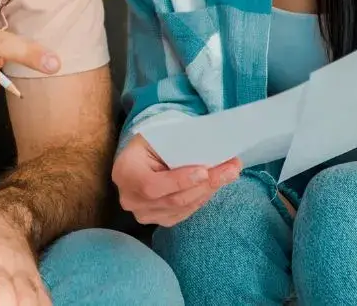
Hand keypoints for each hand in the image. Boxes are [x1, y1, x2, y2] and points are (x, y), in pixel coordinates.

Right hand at [112, 135, 240, 226]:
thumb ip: (180, 146)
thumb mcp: (159, 136)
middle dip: (206, 184)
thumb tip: (213, 154)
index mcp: (124, 173)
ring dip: (209, 191)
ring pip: (182, 208)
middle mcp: (130, 198)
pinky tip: (213, 185)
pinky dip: (201, 199)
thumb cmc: (152, 142)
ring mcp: (143, 213)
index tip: (204, 171)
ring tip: (229, 173)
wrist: (142, 155)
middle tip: (231, 169)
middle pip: (173, 199)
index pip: (151, 185)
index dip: (179, 181)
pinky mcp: (158, 220)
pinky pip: (184, 213)